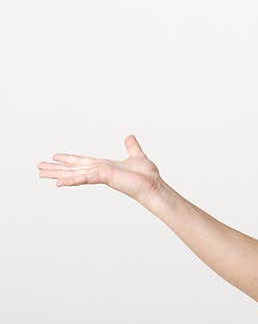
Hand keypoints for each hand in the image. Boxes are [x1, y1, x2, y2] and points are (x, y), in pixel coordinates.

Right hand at [37, 135, 161, 203]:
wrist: (154, 186)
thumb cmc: (147, 176)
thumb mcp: (137, 156)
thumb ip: (131, 147)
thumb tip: (129, 137)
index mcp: (104, 166)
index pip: (82, 161)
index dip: (69, 159)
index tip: (55, 156)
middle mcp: (99, 170)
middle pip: (73, 168)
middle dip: (56, 168)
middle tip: (38, 167)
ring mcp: (100, 174)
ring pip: (74, 173)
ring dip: (57, 173)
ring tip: (40, 173)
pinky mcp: (104, 177)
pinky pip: (84, 178)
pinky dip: (71, 180)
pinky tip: (57, 183)